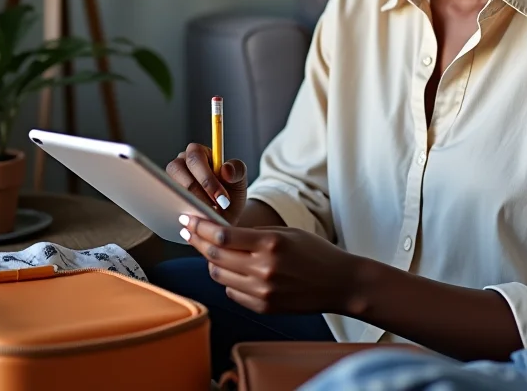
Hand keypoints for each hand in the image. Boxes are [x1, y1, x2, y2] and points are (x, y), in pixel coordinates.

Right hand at [166, 143, 247, 224]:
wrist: (224, 214)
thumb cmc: (230, 192)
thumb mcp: (239, 180)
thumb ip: (237, 171)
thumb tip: (226, 168)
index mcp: (199, 153)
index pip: (196, 157)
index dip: (207, 179)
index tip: (222, 200)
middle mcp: (181, 162)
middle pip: (178, 169)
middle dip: (198, 192)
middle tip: (214, 210)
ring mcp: (171, 180)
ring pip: (171, 187)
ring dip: (189, 203)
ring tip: (207, 216)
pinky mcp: (167, 197)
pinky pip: (167, 202)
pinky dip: (182, 213)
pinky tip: (197, 221)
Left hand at [179, 216, 356, 314]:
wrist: (338, 283)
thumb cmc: (315, 252)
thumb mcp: (286, 232)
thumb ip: (255, 233)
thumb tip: (222, 232)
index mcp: (270, 244)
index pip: (223, 236)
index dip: (200, 227)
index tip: (188, 219)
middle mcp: (263, 269)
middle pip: (215, 255)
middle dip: (197, 241)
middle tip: (188, 230)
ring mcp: (262, 292)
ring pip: (219, 275)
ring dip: (211, 260)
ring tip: (210, 249)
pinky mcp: (262, 307)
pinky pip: (232, 291)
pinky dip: (227, 279)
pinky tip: (232, 269)